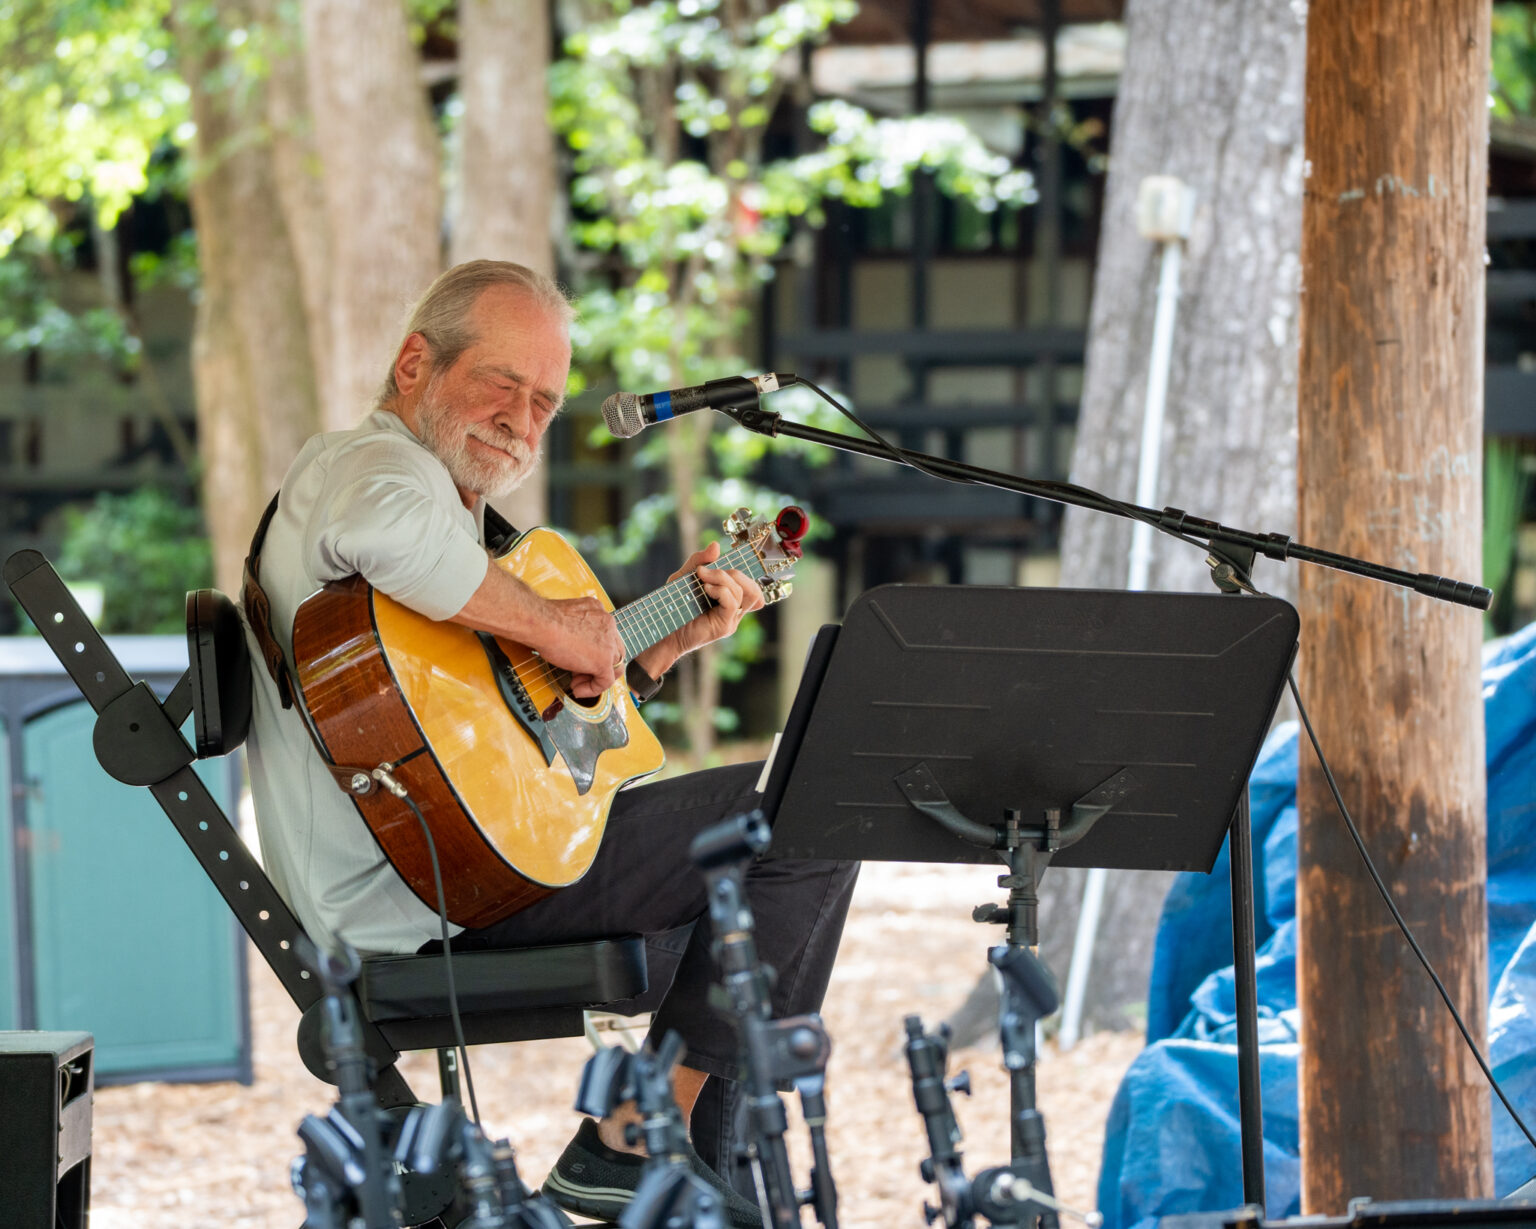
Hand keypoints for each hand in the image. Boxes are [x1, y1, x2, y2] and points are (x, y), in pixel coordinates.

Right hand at [536, 595, 624, 698]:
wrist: (541, 623)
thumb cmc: (543, 620)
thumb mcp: (565, 620)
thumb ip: (576, 630)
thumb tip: (571, 644)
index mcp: (599, 611)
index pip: (606, 636)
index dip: (593, 651)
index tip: (576, 658)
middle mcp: (608, 624)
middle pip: (614, 651)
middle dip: (597, 666)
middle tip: (577, 674)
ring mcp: (608, 643)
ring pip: (614, 667)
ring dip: (594, 678)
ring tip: (576, 684)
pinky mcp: (604, 660)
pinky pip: (606, 681)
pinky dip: (593, 689)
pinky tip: (578, 690)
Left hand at [651, 541, 765, 666]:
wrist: (662, 629)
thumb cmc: (673, 605)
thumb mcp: (684, 577)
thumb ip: (699, 561)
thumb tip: (716, 545)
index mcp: (729, 598)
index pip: (750, 584)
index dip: (743, 571)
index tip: (720, 563)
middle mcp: (734, 609)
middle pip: (751, 587)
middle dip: (732, 572)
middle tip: (705, 571)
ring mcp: (731, 619)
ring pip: (743, 592)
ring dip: (723, 578)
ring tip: (702, 578)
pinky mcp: (725, 626)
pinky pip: (732, 603)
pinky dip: (720, 590)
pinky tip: (705, 589)